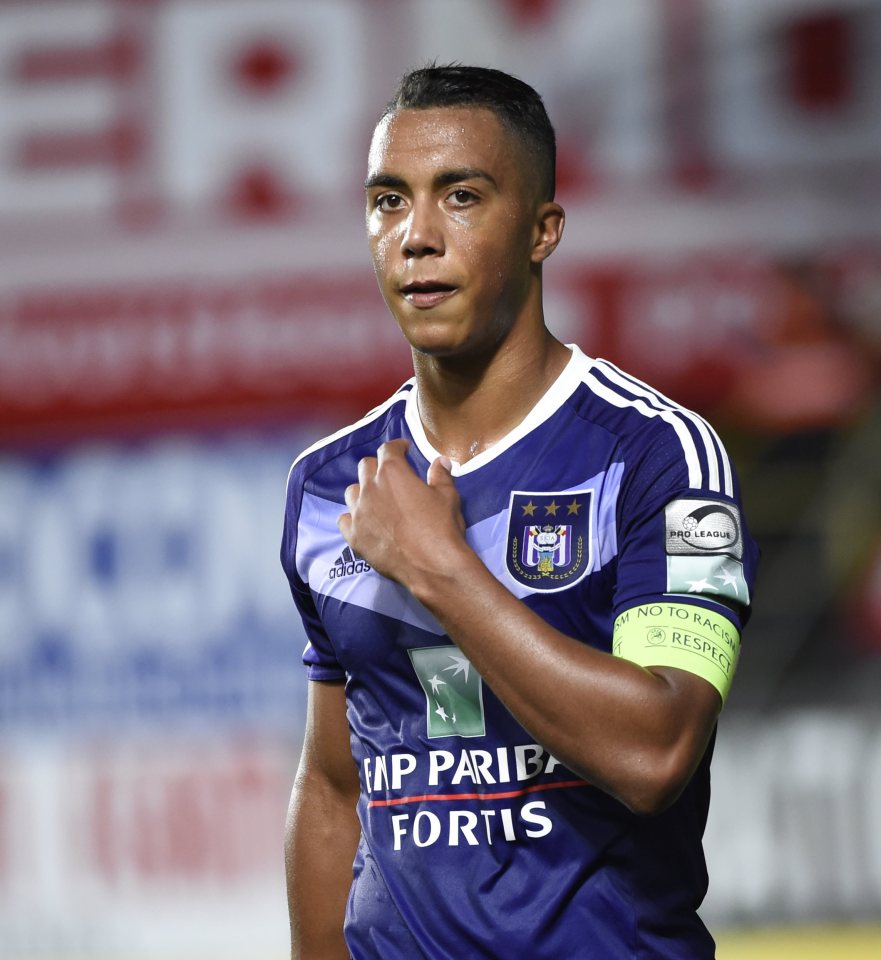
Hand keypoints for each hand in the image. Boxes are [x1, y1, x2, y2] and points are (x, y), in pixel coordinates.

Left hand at [337, 439, 467, 589]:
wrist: (431, 565)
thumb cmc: (441, 526)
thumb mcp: (447, 496)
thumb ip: (440, 475)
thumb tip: (440, 462)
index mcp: (392, 472)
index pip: (387, 449)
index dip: (396, 447)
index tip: (403, 450)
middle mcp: (370, 488)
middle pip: (365, 467)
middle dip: (378, 467)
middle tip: (390, 477)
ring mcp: (358, 512)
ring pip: (352, 492)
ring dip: (363, 491)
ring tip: (375, 500)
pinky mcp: (353, 535)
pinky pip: (344, 519)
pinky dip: (353, 517)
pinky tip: (364, 522)